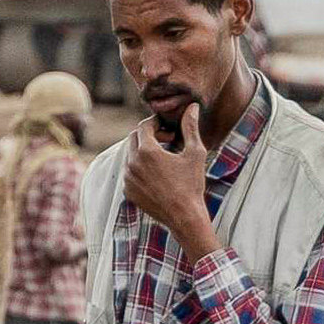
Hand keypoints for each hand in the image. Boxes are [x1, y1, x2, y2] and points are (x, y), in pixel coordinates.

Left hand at [123, 102, 221, 257]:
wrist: (184, 217)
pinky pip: (130, 172)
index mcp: (147, 151)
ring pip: (130, 155)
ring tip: (164, 158)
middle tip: (168, 141)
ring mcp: (128, 179)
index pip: (143, 126)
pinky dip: (140, 168)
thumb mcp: (195, 153)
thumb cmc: (192, 184)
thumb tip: (192, 107)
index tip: (169, 129)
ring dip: (144, 151)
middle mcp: (132, 163)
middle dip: (149, 135)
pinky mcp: (128, 192)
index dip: (156, 124)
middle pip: (134, 138)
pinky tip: (158, 174)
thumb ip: (190, 127)